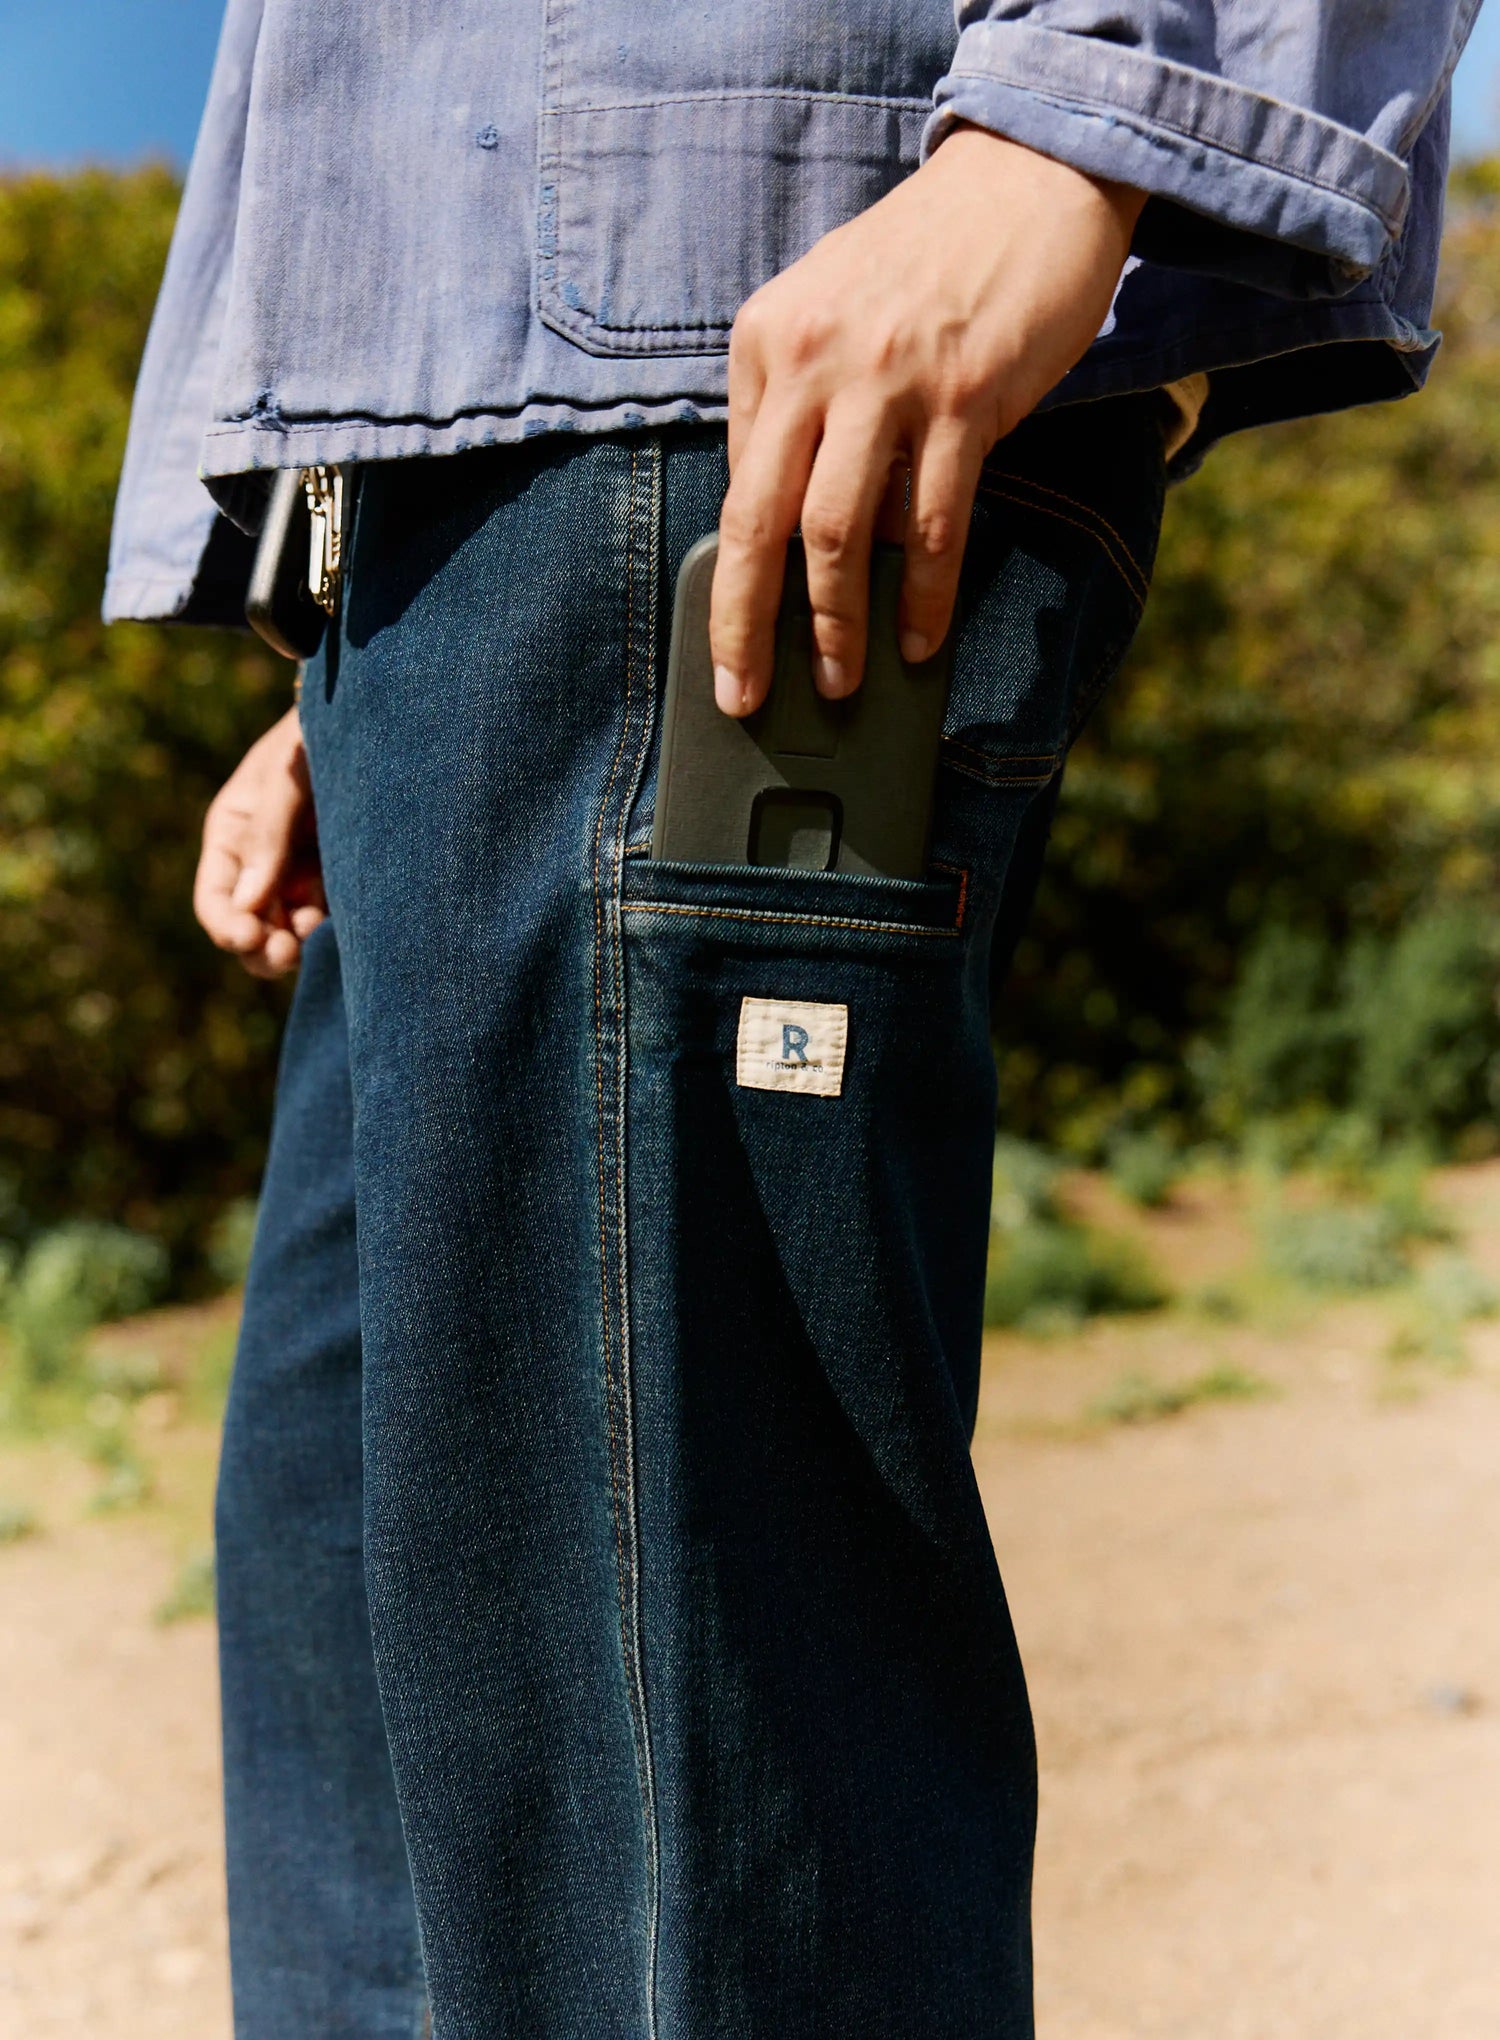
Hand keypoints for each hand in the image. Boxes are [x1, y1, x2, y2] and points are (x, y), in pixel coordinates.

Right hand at [194, 704, 325, 977]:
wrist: (372, 719)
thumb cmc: (314, 737)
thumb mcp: (285, 777)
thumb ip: (268, 835)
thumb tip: (250, 906)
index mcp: (233, 836)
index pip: (216, 899)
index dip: (227, 926)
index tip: (249, 937)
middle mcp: (262, 863)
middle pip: (250, 926)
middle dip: (261, 948)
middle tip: (285, 953)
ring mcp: (302, 873)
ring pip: (288, 931)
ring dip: (295, 945)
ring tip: (313, 936)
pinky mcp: (340, 878)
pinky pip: (327, 919)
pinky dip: (328, 933)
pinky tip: (342, 929)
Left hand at [711, 128, 1144, 714]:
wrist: (1030, 172)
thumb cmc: (930, 258)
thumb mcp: (831, 310)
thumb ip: (802, 401)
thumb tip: (793, 523)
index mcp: (766, 340)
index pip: (738, 485)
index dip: (735, 580)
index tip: (732, 647)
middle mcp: (812, 358)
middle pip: (760, 522)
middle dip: (746, 627)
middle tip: (746, 697)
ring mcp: (888, 379)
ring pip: (839, 533)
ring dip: (837, 623)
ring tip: (842, 679)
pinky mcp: (963, 398)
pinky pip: (932, 523)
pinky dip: (926, 594)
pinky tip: (921, 638)